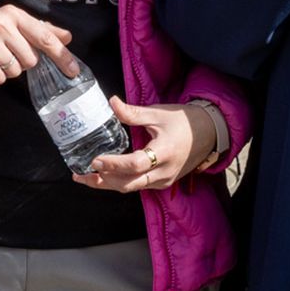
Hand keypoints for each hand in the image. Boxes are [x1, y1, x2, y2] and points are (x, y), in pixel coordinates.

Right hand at [0, 5, 76, 85]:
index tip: (73, 70)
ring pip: (16, 71)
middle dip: (20, 62)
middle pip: (31, 59)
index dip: (62, 55)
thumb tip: (67, 37)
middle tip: (3, 54)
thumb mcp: (10, 24)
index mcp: (13, 14)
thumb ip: (39, 30)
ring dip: (5, 71)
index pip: (44, 37)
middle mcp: (2, 24)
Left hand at [71, 98, 216, 191]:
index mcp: (164, 152)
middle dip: (102, 181)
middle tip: (80, 174)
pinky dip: (120, 182)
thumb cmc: (184, 122)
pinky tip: (106, 176)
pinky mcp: (163, 183)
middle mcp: (164, 172)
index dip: (115, 164)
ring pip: (131, 188)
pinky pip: (138, 186)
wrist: (209, 133)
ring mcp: (164, 180)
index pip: (136, 164)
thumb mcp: (158, 114)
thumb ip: (132, 113)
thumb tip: (110, 102)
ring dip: (108, 184)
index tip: (96, 160)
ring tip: (86, 177)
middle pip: (129, 184)